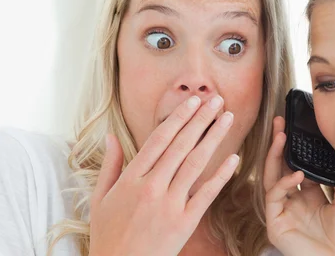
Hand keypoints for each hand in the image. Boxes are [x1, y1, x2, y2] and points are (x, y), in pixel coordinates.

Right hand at [89, 95, 237, 255]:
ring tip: (227, 118)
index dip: (178, 117)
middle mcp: (152, 186)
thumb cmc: (108, 234)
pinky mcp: (185, 222)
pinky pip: (206, 194)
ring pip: (196, 163)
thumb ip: (110, 165)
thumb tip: (110, 136)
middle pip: (181, 145)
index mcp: (132, 178)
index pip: (159, 138)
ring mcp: (170, 204)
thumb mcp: (100, 198)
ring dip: (213, 138)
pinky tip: (234, 159)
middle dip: (201, 119)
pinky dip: (221, 175)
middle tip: (216, 100)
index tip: (192, 100)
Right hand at [264, 117, 334, 255]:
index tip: (297, 128)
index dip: (296, 149)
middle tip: (280, 122)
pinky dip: (283, 184)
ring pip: (272, 177)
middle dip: (279, 144)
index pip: (297, 166)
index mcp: (309, 197)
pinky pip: (274, 197)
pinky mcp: (276, 224)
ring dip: (275, 156)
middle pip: (280, 167)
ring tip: (281, 136)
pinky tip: (297, 175)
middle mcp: (293, 202)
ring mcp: (282, 212)